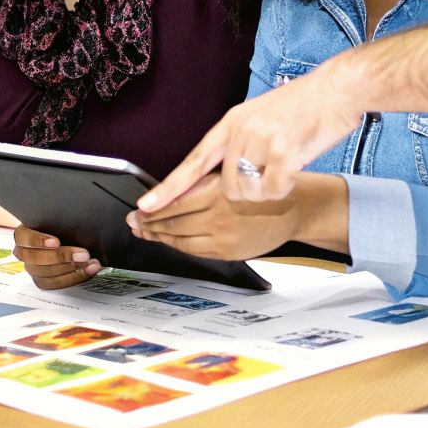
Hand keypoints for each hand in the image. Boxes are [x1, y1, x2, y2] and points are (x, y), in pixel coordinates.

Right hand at [12, 226, 100, 289]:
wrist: (69, 236)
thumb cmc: (61, 225)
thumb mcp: (59, 218)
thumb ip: (61, 218)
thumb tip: (74, 212)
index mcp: (23, 234)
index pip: (24, 238)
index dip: (38, 241)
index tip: (57, 242)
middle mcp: (24, 253)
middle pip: (35, 259)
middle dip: (62, 257)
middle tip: (84, 254)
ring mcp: (32, 268)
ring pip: (45, 273)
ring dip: (71, 269)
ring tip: (90, 263)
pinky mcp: (42, 280)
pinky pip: (54, 283)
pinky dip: (74, 278)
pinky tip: (89, 270)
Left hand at [127, 173, 300, 259]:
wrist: (292, 207)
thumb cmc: (259, 185)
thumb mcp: (228, 175)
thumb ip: (197, 185)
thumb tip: (164, 195)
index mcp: (216, 191)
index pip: (172, 204)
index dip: (151, 210)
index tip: (137, 211)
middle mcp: (218, 216)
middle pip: (173, 224)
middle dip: (149, 225)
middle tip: (134, 223)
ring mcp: (224, 237)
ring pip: (181, 241)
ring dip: (160, 237)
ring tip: (147, 233)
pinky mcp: (229, 253)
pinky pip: (196, 252)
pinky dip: (180, 247)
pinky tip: (171, 242)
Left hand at [137, 55, 363, 208]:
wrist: (336, 89)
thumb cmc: (303, 106)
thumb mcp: (260, 117)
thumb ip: (240, 142)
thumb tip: (223, 174)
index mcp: (231, 123)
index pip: (193, 162)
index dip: (169, 187)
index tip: (147, 206)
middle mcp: (240, 132)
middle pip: (225, 187)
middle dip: (244, 195)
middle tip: (267, 180)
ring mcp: (261, 141)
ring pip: (248, 192)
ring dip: (265, 192)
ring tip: (284, 169)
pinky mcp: (284, 152)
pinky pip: (273, 190)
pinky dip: (283, 189)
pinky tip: (294, 172)